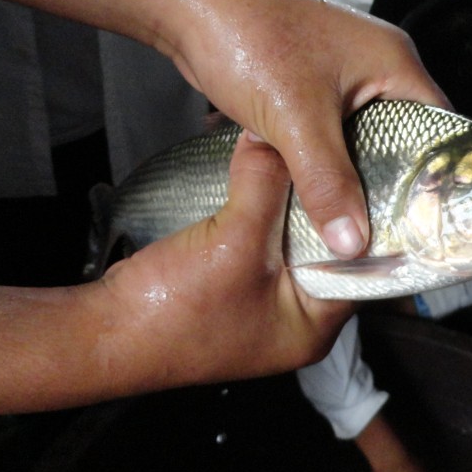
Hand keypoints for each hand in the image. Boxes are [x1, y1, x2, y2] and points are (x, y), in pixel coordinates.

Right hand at [97, 132, 355, 386]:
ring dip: (284, 204)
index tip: (365, 170)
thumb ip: (264, 183)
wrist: (105, 333)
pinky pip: (258, 243)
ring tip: (295, 159)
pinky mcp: (233, 289)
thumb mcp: (234, 238)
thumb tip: (274, 137)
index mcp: (314, 326)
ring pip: (288, 242)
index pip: (362, 266)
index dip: (363, 216)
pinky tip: (258, 178)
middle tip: (331, 155)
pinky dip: (258, 213)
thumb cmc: (177, 307)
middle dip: (320, 203)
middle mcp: (296, 320)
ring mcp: (263, 306)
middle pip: (325, 250)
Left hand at [165, 0, 448, 259]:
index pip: (439, 128)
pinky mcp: (309, 88)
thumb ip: (329, 183)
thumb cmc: (250, 38)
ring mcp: (341, 77)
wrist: (190, 8)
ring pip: (360, 142)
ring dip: (350, 177)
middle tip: (384, 231)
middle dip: (388, 184)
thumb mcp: (297, 120)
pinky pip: (329, 136)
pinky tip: (313, 195)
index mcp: (394, 62)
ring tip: (349, 222)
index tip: (425, 222)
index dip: (436, 177)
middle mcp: (375, 67)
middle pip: (400, 140)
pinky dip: (322, 163)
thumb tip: (354, 241)